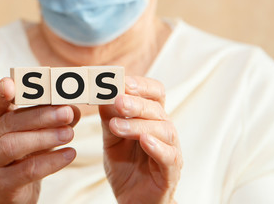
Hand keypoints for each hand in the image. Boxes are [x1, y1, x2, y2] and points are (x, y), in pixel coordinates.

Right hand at [0, 77, 80, 203]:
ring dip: (44, 138)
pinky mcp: (2, 183)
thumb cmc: (26, 155)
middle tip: (67, 112)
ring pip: (13, 146)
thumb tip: (74, 109)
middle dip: (40, 116)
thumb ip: (53, 119)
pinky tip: (69, 154)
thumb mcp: (38, 133)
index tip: (11, 84)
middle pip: (10, 122)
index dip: (0, 92)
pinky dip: (51, 162)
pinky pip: (26, 171)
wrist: (12, 192)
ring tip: (70, 134)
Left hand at [99, 76, 181, 203]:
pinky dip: (157, 147)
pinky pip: (169, 156)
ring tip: (117, 125)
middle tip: (117, 100)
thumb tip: (102, 94)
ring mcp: (170, 150)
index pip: (155, 92)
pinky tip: (144, 141)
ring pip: (163, 130)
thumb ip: (108, 118)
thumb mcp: (111, 139)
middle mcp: (164, 130)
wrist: (133, 199)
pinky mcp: (171, 171)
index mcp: (151, 118)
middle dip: (136, 103)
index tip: (122, 81)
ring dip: (139, 125)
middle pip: (157, 109)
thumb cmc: (126, 166)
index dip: (141, 84)